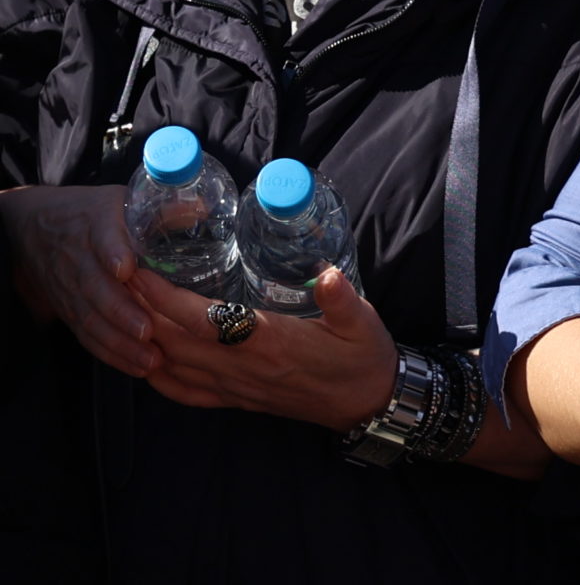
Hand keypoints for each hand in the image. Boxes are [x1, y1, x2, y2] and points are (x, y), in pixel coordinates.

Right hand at [0, 184, 158, 376]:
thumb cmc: (95, 213)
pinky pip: (86, 334)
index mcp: (97, 224)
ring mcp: (71, 287)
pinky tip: (135, 367)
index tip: (125, 269)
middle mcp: (80, 258)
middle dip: (121, 311)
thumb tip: (203, 208)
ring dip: (119, 340)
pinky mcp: (69, 310)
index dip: (112, 252)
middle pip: (96, 286)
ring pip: (91, 316)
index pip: (102, 236)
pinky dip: (109, 352)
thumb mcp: (125, 199)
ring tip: (150, 359)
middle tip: (147, 331)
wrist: (37, 227)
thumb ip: (164, 206)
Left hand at [132, 266, 396, 429]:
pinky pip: (185, 392)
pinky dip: (157, 377)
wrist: (367, 403)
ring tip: (123, 306)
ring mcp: (236, 387)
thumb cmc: (363, 357)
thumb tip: (329, 273)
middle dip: (140, 310)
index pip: (203, 321)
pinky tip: (145, 358)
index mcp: (269, 342)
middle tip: (117, 277)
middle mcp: (243, 367)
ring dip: (142, 337)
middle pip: (174, 341)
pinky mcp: (237, 399)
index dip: (165, 298)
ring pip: (173, 366)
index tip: (141, 271)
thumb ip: (342, 298)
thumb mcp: (362, 321)